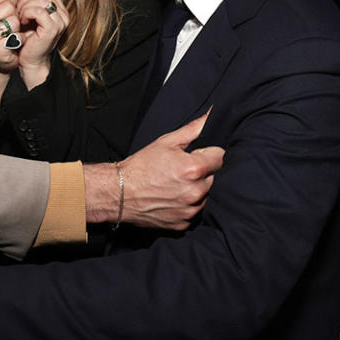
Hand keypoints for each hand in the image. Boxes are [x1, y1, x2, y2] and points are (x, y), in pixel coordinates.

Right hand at [0, 0, 19, 100]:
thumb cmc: (0, 34)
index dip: (12, 0)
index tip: (12, 10)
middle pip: (8, 5)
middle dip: (16, 14)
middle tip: (13, 24)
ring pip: (14, 20)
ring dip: (18, 27)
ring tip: (13, 33)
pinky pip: (16, 35)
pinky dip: (20, 39)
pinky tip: (15, 43)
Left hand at [13, 0, 68, 88]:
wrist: (30, 61)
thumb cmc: (27, 38)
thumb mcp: (28, 14)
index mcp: (60, 9)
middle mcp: (63, 14)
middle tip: (17, 10)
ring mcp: (60, 21)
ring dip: (25, 6)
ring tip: (19, 17)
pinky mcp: (52, 28)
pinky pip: (38, 11)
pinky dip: (26, 13)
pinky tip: (21, 21)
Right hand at [84, 111, 223, 229]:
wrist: (120, 193)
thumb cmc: (141, 166)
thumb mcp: (165, 142)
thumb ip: (192, 129)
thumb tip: (210, 116)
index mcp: (193, 169)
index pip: (220, 157)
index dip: (207, 154)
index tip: (194, 156)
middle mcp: (195, 191)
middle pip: (213, 177)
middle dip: (201, 172)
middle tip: (179, 171)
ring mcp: (190, 210)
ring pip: (205, 195)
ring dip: (195, 189)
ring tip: (174, 185)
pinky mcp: (183, 223)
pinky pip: (194, 211)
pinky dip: (186, 205)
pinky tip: (171, 198)